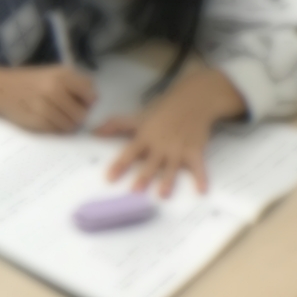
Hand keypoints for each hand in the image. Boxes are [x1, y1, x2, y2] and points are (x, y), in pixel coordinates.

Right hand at [0, 62, 96, 133]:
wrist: (0, 88)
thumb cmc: (30, 81)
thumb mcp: (54, 73)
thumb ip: (75, 84)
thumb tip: (93, 102)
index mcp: (62, 74)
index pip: (90, 94)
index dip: (87, 101)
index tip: (78, 101)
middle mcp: (55, 88)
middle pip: (82, 113)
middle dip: (77, 116)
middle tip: (65, 112)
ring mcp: (45, 105)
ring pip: (70, 125)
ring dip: (66, 124)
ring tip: (55, 116)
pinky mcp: (37, 120)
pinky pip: (56, 131)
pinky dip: (54, 129)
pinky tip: (45, 120)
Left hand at [96, 68, 246, 195]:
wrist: (191, 102)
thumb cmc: (161, 113)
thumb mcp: (138, 118)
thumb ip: (116, 125)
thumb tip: (94, 132)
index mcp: (145, 137)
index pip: (129, 152)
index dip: (119, 165)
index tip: (110, 178)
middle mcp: (160, 145)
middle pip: (150, 163)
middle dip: (143, 176)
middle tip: (135, 191)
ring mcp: (178, 149)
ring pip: (171, 167)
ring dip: (167, 180)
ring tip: (162, 194)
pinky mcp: (194, 151)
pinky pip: (198, 166)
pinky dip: (201, 177)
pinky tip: (202, 190)